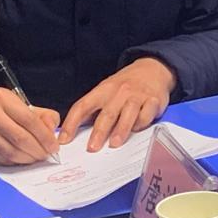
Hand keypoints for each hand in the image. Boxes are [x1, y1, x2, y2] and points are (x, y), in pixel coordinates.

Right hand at [0, 88, 59, 164]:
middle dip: (38, 150)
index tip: (54, 146)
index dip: (45, 136)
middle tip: (47, 155)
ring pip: (11, 151)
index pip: (29, 120)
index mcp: (2, 98)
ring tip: (36, 158)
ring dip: (28, 158)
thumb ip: (40, 114)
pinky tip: (22, 159)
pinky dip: (15, 162)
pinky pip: (1, 158)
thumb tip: (53, 130)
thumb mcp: (17, 103)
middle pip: (20, 138)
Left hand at [60, 58, 176, 150]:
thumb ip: (93, 109)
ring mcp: (137, 96)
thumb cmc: (126, 84)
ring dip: (121, 130)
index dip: (71, 123)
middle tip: (92, 148)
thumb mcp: (106, 91)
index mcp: (103, 90)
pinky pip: (146, 115)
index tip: (64, 140)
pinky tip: (136, 130)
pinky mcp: (153, 101)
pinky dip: (140, 124)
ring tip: (114, 144)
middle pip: (107, 113)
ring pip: (128, 114)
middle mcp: (120, 92)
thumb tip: (73, 132)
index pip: (83, 106)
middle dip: (98, 132)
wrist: (153, 69)